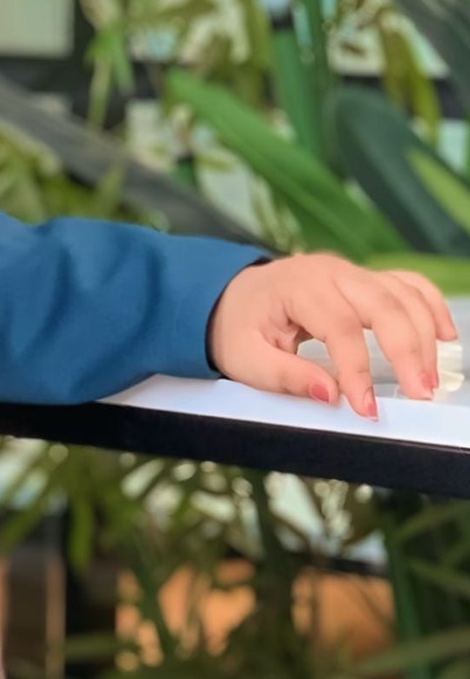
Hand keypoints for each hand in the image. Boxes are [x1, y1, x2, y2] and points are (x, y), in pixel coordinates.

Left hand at [205, 254, 455, 416]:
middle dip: (407, 351)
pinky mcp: (365, 279)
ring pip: (403, 295)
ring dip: (424, 335)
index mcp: (298, 286)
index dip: (358, 369)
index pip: (340, 328)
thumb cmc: (238, 327)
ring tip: (429, 378)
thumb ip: (284, 376)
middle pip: (384, 305)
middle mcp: (331, 272)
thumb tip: (329, 394)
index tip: (367, 407)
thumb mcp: (244, 358)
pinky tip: (445, 334)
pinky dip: (431, 306)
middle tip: (419, 393)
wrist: (232, 296)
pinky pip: (408, 285)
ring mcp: (352, 272)